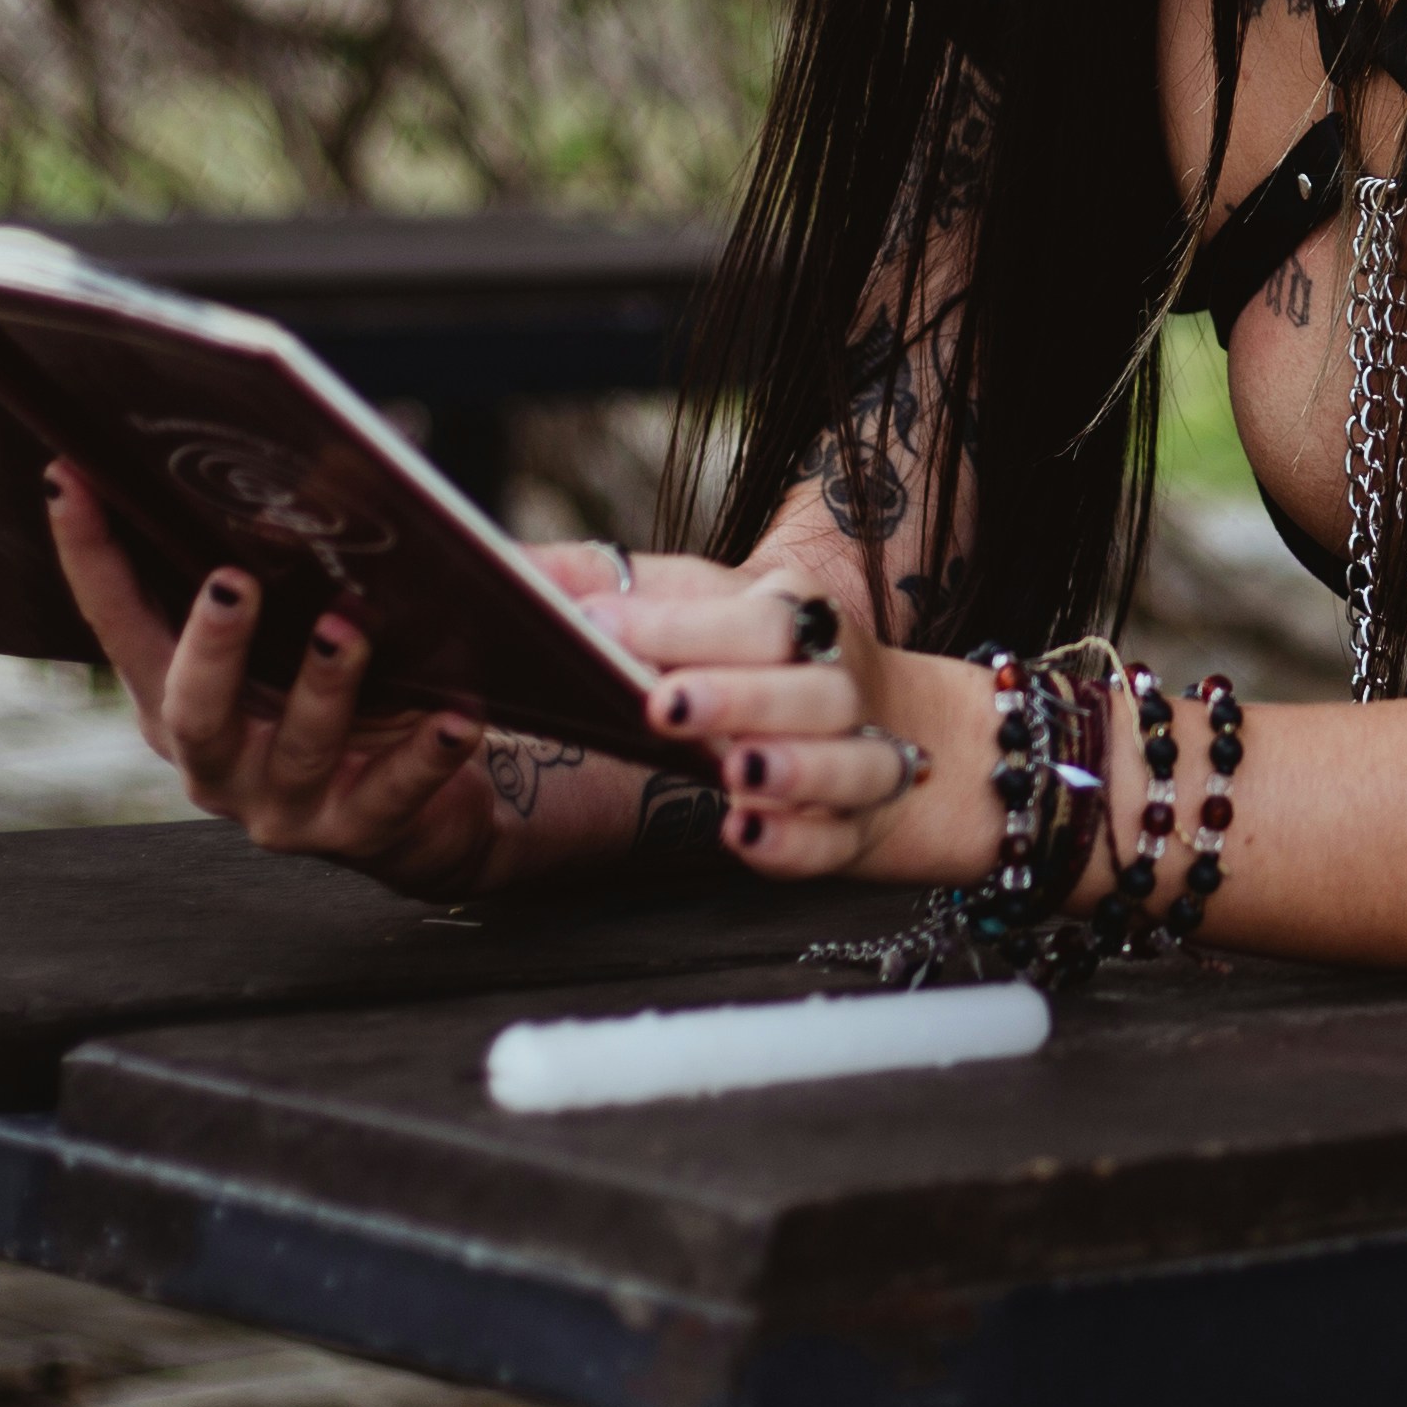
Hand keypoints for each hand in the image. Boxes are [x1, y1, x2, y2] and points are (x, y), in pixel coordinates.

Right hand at [48, 463, 508, 895]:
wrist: (428, 807)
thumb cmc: (358, 687)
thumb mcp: (317, 619)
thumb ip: (311, 556)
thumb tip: (336, 459)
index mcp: (179, 696)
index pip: (121, 623)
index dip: (90, 554)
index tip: (70, 476)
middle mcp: (215, 758)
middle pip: (193, 707)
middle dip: (210, 643)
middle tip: (232, 580)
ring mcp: (283, 803)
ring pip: (296, 747)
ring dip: (324, 684)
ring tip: (348, 627)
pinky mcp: (361, 833)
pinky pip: (395, 792)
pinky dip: (428, 753)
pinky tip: (458, 714)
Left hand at [580, 564, 986, 883]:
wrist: (901, 733)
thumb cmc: (764, 665)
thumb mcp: (704, 608)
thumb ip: (616, 587)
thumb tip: (505, 564)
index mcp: (796, 618)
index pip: (752, 615)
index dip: (674, 623)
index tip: (593, 625)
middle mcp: (835, 684)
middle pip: (805, 682)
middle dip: (736, 693)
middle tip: (662, 703)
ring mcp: (858, 759)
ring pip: (845, 762)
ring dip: (791, 766)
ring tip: (733, 771)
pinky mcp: (854, 831)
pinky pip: (834, 842)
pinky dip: (794, 842)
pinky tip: (745, 835)